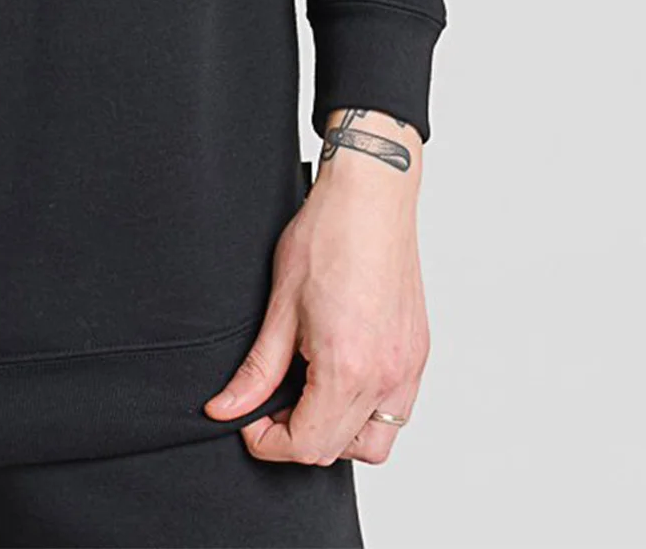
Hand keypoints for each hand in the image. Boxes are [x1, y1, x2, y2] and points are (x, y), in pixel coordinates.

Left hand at [203, 108, 429, 466]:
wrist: (371, 196)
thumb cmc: (328, 237)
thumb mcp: (280, 306)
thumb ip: (257, 369)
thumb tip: (226, 408)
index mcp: (348, 369)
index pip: (308, 445)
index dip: (269, 444)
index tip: (248, 421)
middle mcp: (387, 378)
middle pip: (340, 449)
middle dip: (297, 438)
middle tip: (269, 406)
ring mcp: (409, 368)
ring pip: (376, 441)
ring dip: (337, 433)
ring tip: (306, 393)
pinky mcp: (419, 353)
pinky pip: (397, 410)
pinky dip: (366, 412)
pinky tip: (339, 378)